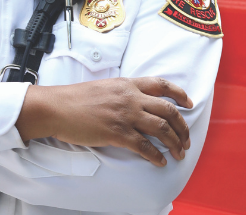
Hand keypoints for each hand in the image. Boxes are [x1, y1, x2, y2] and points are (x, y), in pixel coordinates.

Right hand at [16, 77, 192, 166]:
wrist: (57, 107)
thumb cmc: (75, 99)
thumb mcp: (104, 87)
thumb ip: (122, 92)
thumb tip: (134, 102)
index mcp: (128, 84)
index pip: (161, 85)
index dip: (179, 94)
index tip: (189, 103)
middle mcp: (131, 98)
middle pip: (168, 110)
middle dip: (182, 126)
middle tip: (186, 138)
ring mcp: (125, 115)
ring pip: (161, 129)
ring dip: (175, 143)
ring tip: (180, 153)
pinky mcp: (117, 133)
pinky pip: (144, 146)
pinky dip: (156, 156)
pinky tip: (160, 162)